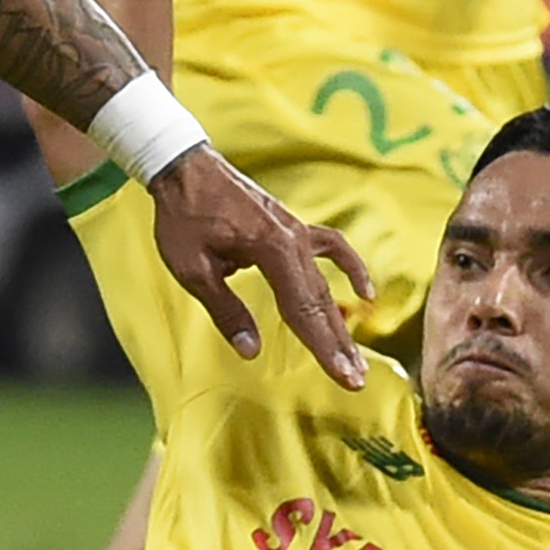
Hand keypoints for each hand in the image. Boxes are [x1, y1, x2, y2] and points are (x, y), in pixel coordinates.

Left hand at [148, 147, 372, 386]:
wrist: (185, 168)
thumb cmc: (183, 217)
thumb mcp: (192, 269)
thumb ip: (225, 311)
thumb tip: (251, 350)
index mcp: (271, 250)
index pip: (302, 309)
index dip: (323, 348)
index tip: (343, 377)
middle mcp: (293, 240)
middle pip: (321, 301)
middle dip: (338, 345)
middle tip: (356, 381)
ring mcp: (296, 231)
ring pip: (325, 283)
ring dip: (340, 322)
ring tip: (356, 358)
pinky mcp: (292, 227)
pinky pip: (332, 248)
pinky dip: (350, 268)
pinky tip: (365, 293)